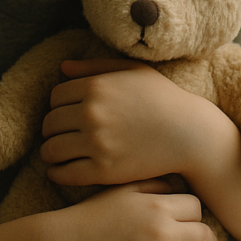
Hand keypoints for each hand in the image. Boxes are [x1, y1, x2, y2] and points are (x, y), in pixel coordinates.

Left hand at [40, 59, 223, 186]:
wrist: (190, 133)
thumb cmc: (164, 98)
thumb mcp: (133, 71)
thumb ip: (96, 66)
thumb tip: (63, 68)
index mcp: (97, 87)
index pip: (55, 97)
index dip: (59, 105)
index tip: (68, 114)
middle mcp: (92, 113)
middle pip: (49, 123)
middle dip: (53, 129)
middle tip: (63, 135)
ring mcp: (97, 143)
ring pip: (50, 149)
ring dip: (51, 152)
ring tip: (60, 153)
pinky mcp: (103, 171)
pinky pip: (63, 174)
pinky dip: (56, 173)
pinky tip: (61, 171)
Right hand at [50, 179, 219, 240]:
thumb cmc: (91, 216)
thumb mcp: (121, 190)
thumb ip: (152, 185)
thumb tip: (177, 187)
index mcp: (155, 203)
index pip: (195, 206)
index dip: (193, 215)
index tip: (187, 222)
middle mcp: (162, 227)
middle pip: (204, 231)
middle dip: (203, 237)